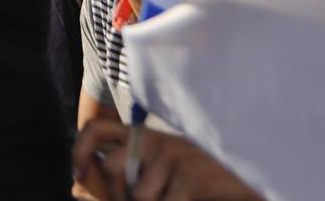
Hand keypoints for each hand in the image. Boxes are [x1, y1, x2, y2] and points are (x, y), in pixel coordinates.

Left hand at [73, 119, 259, 200]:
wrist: (245, 177)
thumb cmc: (198, 176)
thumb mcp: (162, 166)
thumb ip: (132, 170)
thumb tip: (86, 185)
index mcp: (143, 135)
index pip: (97, 130)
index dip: (79, 150)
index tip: (78, 175)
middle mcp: (155, 140)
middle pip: (111, 168)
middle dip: (118, 196)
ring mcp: (174, 156)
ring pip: (139, 195)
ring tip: (176, 196)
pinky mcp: (192, 176)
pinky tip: (189, 200)